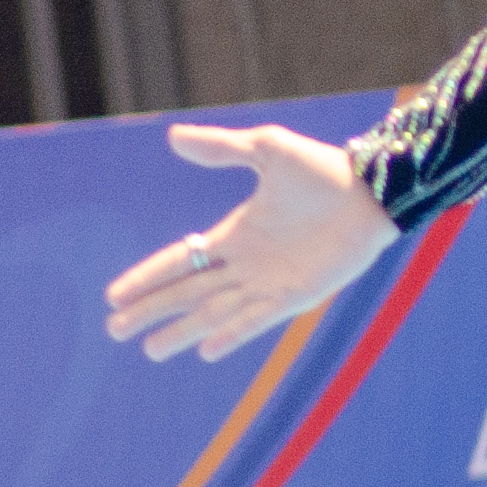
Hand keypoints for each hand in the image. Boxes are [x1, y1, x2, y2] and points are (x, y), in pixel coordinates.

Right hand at [104, 125, 399, 362]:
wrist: (372, 190)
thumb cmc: (323, 168)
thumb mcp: (267, 150)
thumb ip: (222, 148)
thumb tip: (173, 137)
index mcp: (236, 233)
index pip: (180, 259)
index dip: (147, 277)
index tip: (114, 296)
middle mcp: (247, 263)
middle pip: (188, 292)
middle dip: (152, 310)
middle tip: (115, 329)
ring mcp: (270, 282)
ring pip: (215, 312)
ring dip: (183, 330)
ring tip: (150, 349)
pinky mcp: (297, 295)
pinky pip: (256, 319)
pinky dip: (231, 333)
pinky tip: (206, 349)